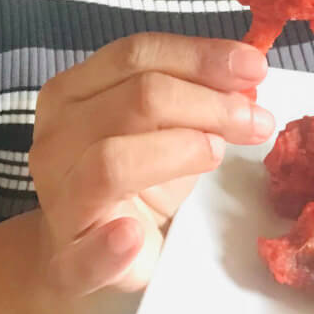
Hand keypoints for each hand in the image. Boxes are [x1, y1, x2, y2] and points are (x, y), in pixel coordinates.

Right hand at [28, 33, 272, 296]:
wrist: (86, 252)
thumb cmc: (135, 176)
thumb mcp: (164, 124)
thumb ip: (195, 93)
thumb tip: (248, 76)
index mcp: (74, 90)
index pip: (137, 54)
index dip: (200, 56)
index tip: (254, 67)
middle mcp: (56, 135)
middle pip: (136, 99)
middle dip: (208, 103)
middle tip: (256, 119)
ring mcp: (57, 197)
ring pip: (112, 161)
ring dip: (180, 152)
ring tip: (219, 154)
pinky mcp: (68, 259)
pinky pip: (85, 249)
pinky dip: (109, 246)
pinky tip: (132, 237)